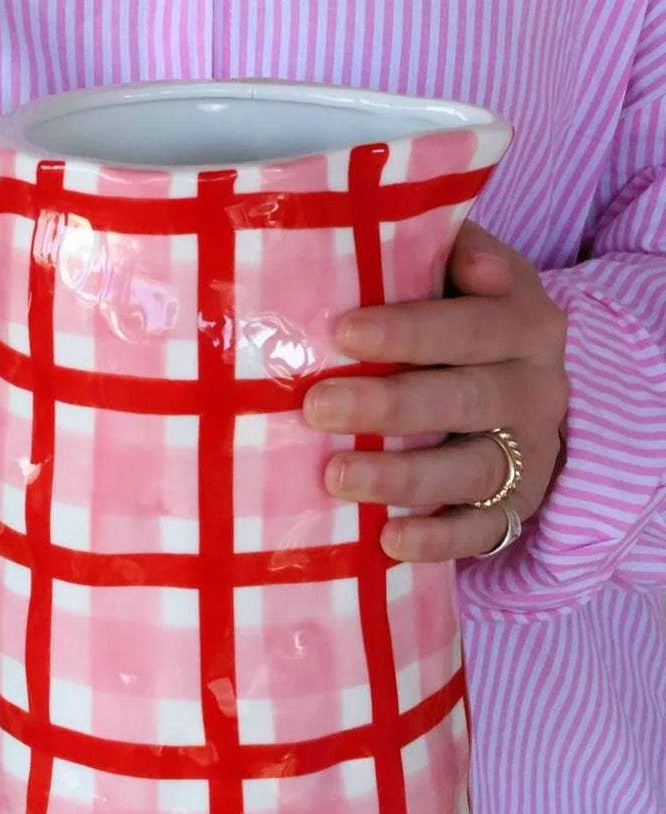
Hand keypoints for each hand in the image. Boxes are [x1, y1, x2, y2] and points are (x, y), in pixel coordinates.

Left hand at [302, 222, 568, 561]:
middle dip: (390, 404)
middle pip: (467, 398)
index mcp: (524, 323)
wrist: (519, 394)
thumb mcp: (457, 280)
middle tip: (317, 406)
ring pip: (471, 468)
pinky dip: (439, 540)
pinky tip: (388, 540)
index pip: (472, 324)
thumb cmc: (459, 328)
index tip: (344, 332)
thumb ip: (435, 256)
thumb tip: (404, 233)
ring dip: (403, 476)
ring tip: (336, 476)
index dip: (412, 330)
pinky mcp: (515, 507)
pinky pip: (482, 530)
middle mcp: (535, 388)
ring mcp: (529, 452)